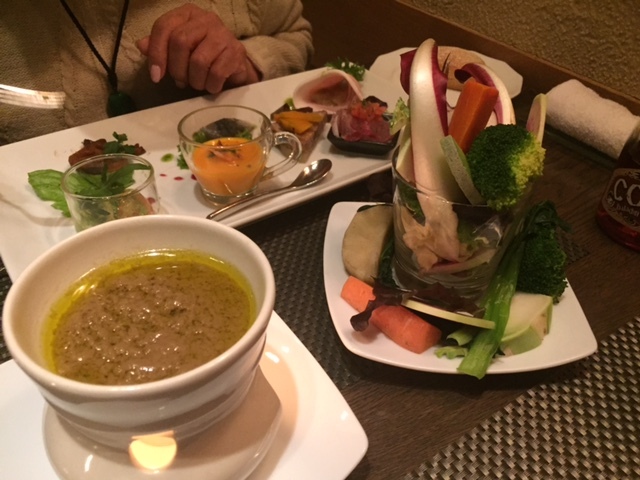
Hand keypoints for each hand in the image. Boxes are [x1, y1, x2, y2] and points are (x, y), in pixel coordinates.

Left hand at [136, 4, 259, 93]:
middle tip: (180, 81)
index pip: (163, 26)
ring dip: (194, 80)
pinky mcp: (236, 51)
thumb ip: (159, 46)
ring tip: (197, 83)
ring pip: (198, 60)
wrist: (235, 66)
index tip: (155, 76)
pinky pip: (216, 73)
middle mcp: (206, 18)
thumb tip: (142, 45)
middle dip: (176, 69)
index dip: (156, 53)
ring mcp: (224, 33)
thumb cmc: (203, 56)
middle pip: (180, 42)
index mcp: (187, 13)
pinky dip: (210, 85)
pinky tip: (211, 86)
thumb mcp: (178, 50)